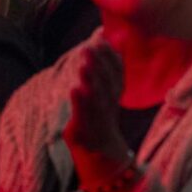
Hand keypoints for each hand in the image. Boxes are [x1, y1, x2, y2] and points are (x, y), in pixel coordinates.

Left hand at [61, 38, 129, 183]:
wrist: (103, 156)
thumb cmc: (101, 116)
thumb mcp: (107, 90)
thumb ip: (108, 63)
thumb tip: (109, 35)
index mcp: (115, 93)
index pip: (117, 72)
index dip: (109, 56)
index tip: (99, 39)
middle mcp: (109, 105)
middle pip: (106, 82)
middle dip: (97, 64)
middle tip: (87, 47)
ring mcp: (98, 119)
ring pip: (96, 98)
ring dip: (90, 80)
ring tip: (82, 64)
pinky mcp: (84, 131)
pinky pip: (83, 116)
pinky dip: (79, 103)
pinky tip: (73, 89)